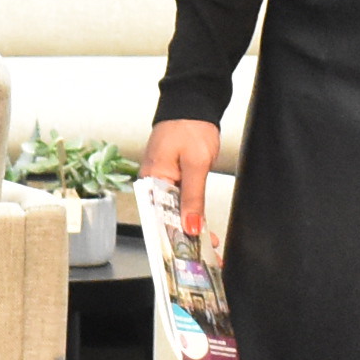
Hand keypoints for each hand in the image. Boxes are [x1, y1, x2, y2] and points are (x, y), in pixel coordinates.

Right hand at [139, 119, 219, 247]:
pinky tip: (202, 228)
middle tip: (204, 255)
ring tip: (208, 246)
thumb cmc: (190, 126)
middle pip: (165, 217)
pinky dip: (191, 214)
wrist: (193, 104)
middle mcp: (153, 183)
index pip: (156, 217)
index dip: (170, 238)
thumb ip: (193, 196)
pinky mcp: (173, 179)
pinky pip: (180, 202)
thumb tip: (190, 224)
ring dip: (190, 228)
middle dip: (184, 238)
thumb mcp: (196, 164)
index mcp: (151, 179)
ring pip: (174, 212)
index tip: (185, 255)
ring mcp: (162, 181)